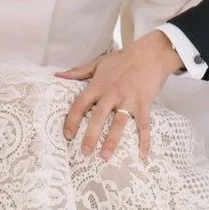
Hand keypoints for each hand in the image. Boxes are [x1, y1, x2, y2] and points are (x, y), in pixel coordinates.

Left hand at [57, 30, 180, 161]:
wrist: (150, 53)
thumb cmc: (123, 58)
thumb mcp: (99, 62)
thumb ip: (78, 72)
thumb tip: (58, 75)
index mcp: (98, 85)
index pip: (80, 104)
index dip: (72, 120)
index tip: (67, 135)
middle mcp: (111, 94)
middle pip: (98, 117)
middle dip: (91, 136)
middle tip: (85, 152)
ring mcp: (128, 99)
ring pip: (119, 123)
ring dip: (112, 141)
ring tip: (105, 156)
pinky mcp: (144, 103)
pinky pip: (144, 124)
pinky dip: (144, 140)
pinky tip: (143, 154)